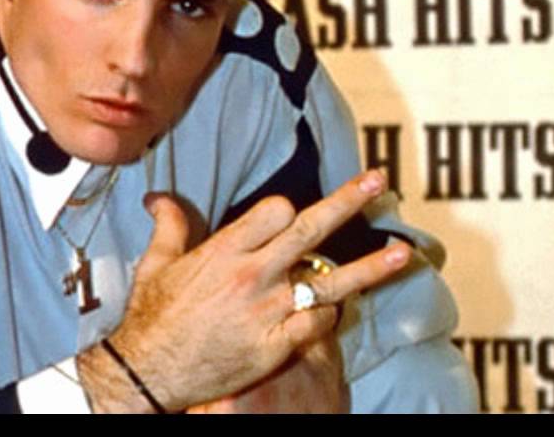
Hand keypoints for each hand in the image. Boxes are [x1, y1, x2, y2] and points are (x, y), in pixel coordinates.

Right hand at [78, 167, 408, 411]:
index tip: (287, 215)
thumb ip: (168, 226)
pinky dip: (325, 315)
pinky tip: (331, 310)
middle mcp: (252, 275)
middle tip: (377, 183)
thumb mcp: (156, 265)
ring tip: (403, 253)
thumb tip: (158, 198)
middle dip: (348, 202)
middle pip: (311, 230)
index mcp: (225, 250)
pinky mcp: (275, 346)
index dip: (287, 210)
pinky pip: (317, 323)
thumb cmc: (153, 318)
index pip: (277, 211)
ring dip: (371, 267)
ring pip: (330, 281)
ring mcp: (268, 311)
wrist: (149, 372)